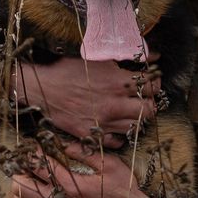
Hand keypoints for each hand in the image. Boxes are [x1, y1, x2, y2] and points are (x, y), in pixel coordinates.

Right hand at [10, 55, 160, 145]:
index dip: (156, 84)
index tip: (152, 83)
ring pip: (135, 127)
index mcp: (118, 82)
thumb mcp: (99, 58)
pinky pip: (116, 141)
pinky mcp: (92, 135)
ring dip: (137, 119)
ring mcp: (103, 122)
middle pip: (149, 110)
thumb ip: (129, 58)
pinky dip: (120, 135)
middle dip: (151, 104)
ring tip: (131, 112)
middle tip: (144, 99)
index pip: (152, 87)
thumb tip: (154, 56)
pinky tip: (116, 126)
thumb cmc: (68, 70)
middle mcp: (114, 104)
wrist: (41, 88)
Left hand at [11, 142, 164, 197]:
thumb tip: (66, 144)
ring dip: (18, 193)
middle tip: (23, 166)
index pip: (41, 167)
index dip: (33, 155)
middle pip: (23, 187)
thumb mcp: (110, 164)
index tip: (32, 148)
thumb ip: (86, 153)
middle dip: (19, 173)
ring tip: (24, 184)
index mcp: (72, 185)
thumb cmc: (124, 190)